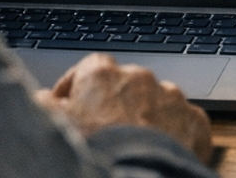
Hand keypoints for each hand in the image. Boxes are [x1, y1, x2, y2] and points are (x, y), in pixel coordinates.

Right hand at [34, 53, 212, 163]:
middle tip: (106, 131)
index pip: (90, 67)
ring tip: (135, 144)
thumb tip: (40, 97)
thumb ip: (43, 103)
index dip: (80, 87)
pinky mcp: (194, 120)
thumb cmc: (96, 152)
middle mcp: (139, 77)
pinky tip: (160, 150)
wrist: (139, 177)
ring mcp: (171, 97)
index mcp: (102, 73)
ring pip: (156, 101)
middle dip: (116, 102)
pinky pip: (183, 121)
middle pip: (125, 84)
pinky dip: (174, 132)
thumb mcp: (54, 125)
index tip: (73, 104)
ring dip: (146, 116)